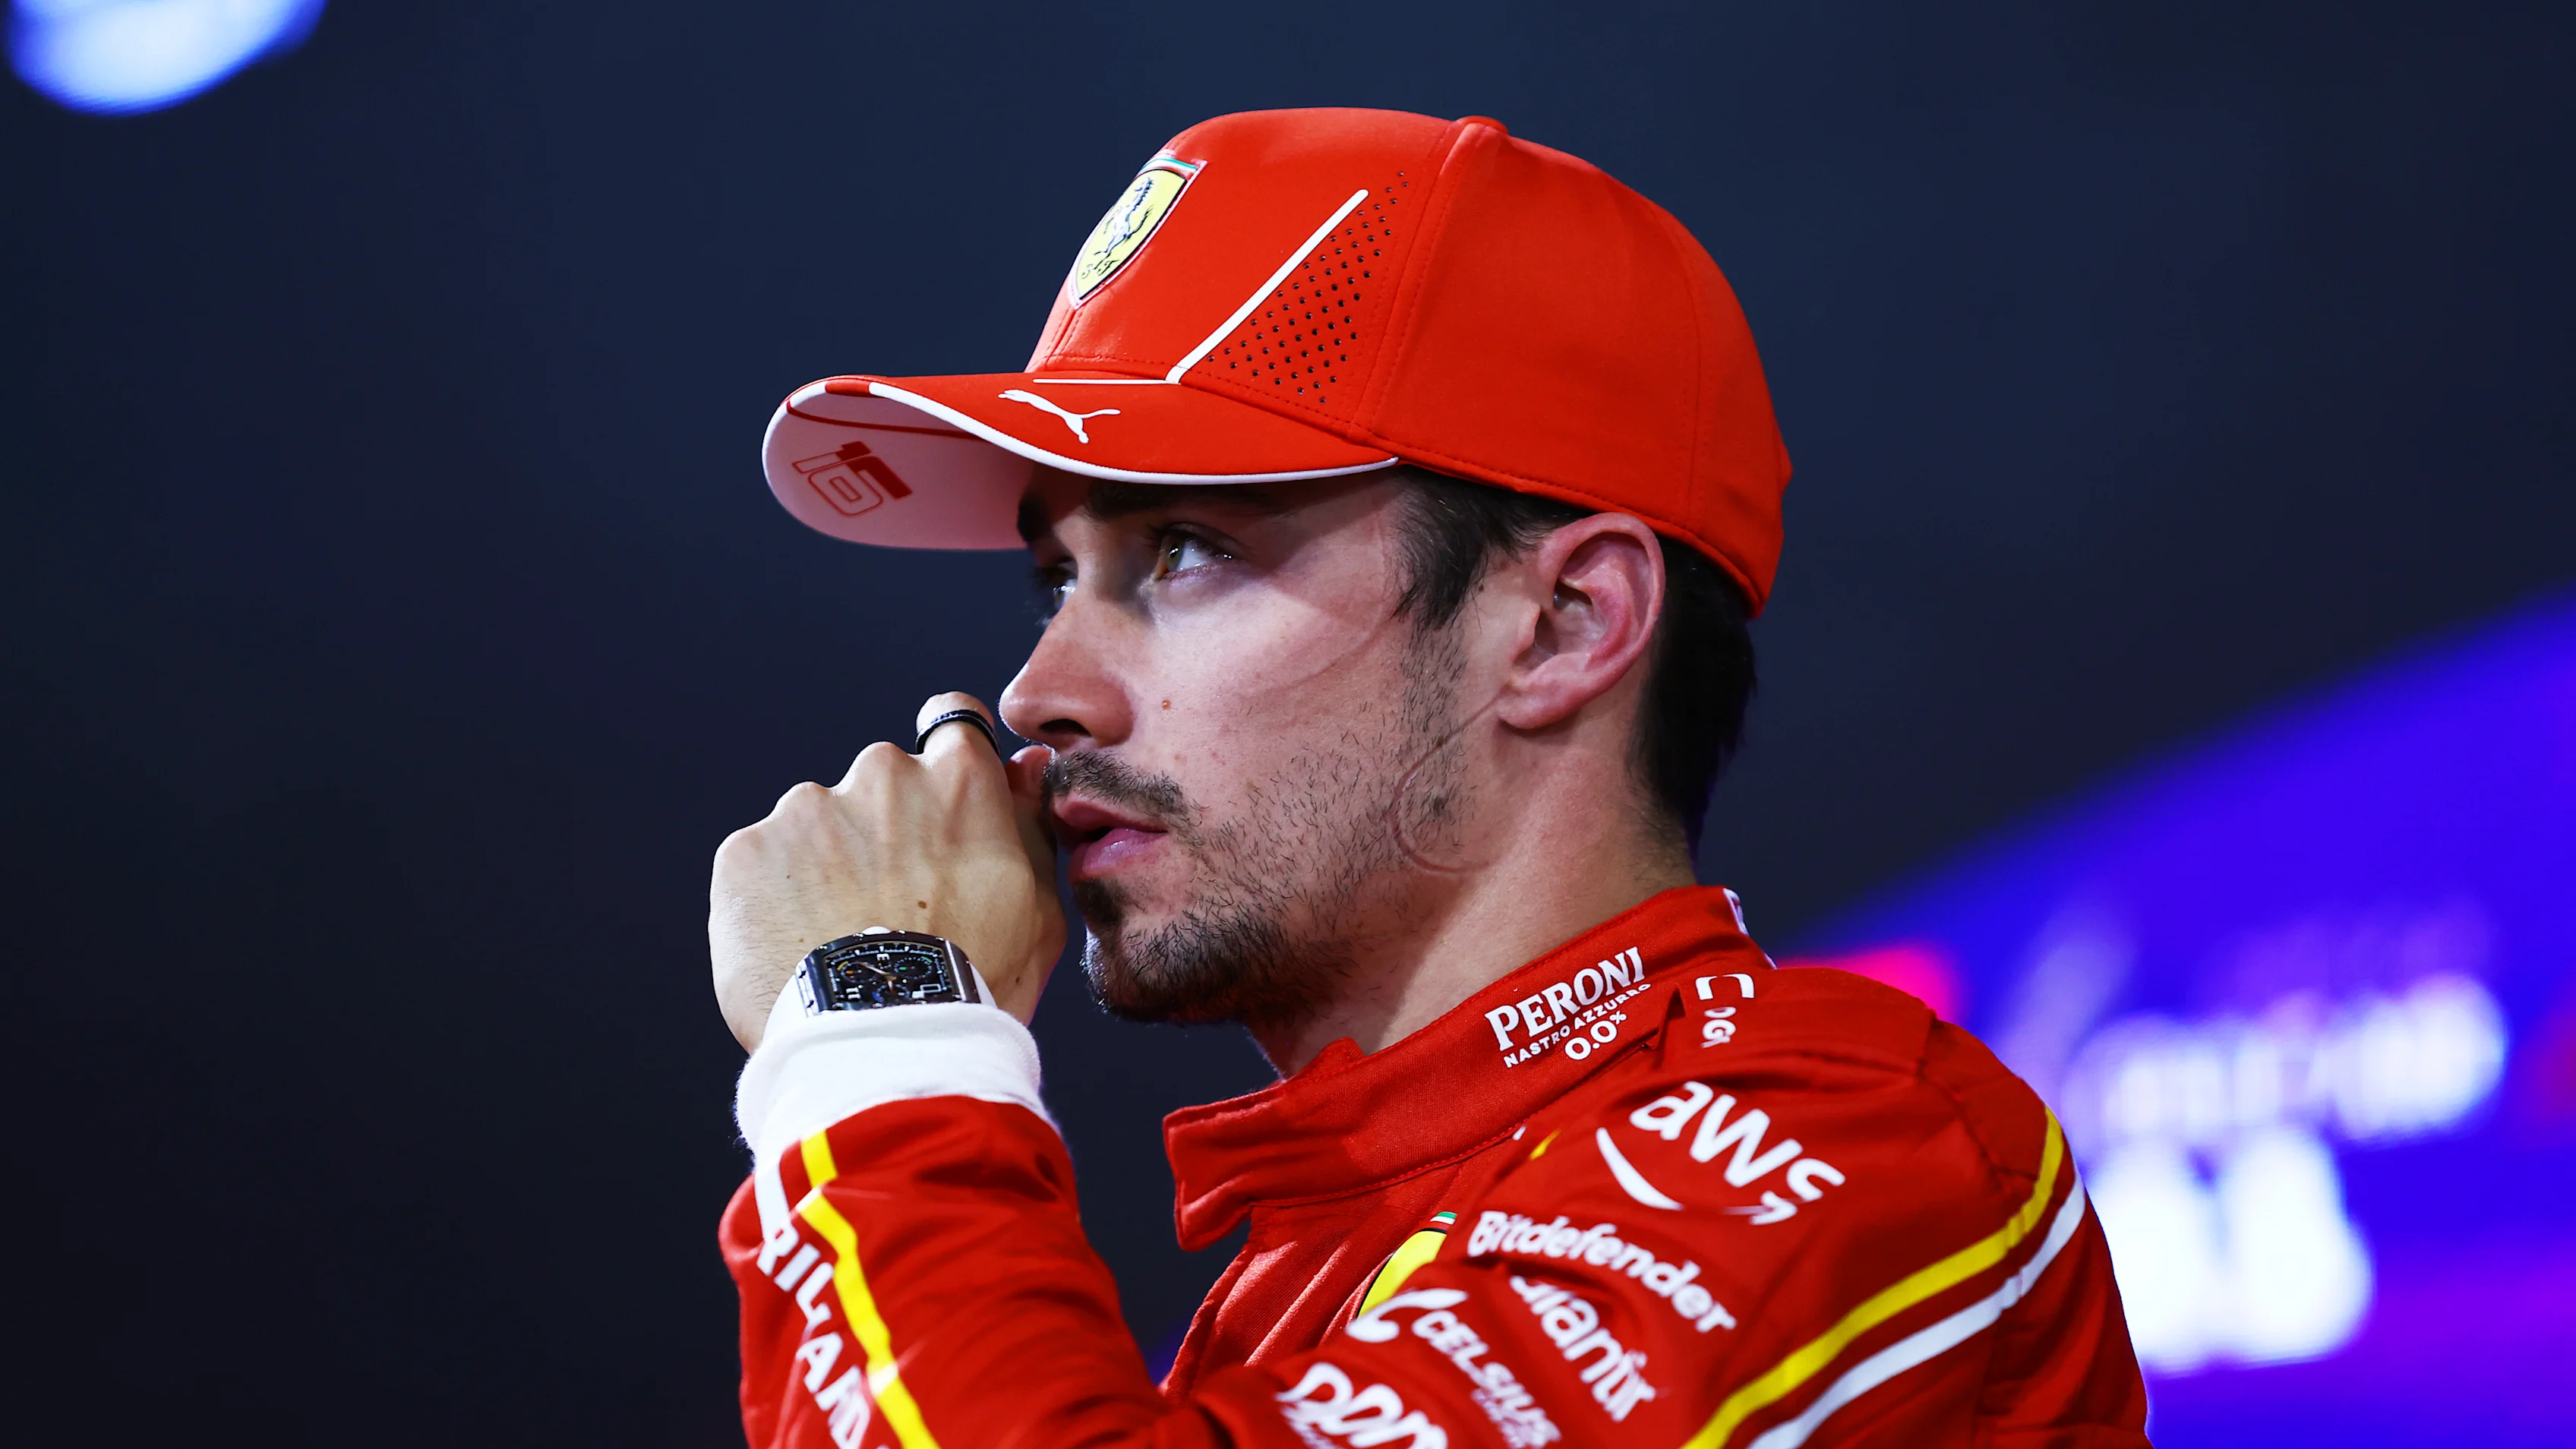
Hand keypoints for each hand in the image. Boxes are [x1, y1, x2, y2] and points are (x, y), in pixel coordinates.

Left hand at [709, 693, 1063, 1046]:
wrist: (878, 1043)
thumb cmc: (974, 983)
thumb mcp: (1036, 908)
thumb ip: (1028, 825)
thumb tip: (1021, 765)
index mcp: (958, 779)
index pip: (954, 722)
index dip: (947, 762)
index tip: (937, 804)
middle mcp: (881, 772)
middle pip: (881, 784)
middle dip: (883, 830)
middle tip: (892, 907)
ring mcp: (807, 808)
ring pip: (817, 827)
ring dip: (826, 868)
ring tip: (840, 943)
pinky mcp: (747, 851)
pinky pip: (763, 867)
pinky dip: (775, 902)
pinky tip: (799, 952)